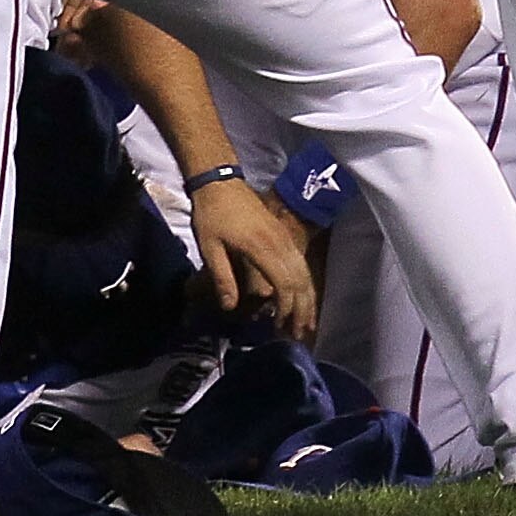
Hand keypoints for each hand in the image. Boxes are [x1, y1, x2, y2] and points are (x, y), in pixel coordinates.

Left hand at [183, 169, 319, 339]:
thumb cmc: (211, 214)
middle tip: (298, 335)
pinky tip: (302, 297)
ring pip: (304, 272)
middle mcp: (279, 242)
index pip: (283, 282)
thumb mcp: (209, 247)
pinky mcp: (283, 234)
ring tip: (306, 323)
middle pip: (299, 280)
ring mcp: (284, 236)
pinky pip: (300, 262)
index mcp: (261, 247)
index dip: (285, 307)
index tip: (279, 326)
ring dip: (306, 298)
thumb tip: (230, 308)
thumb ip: (221, 277)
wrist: (220, 181)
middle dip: (301, 309)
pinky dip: (304, 283)